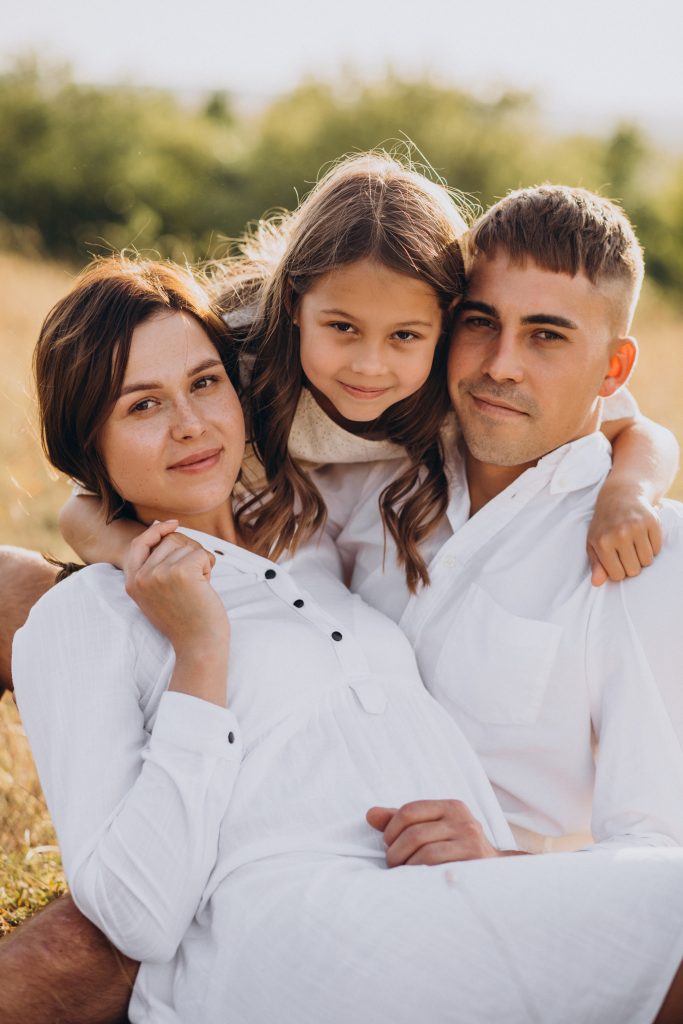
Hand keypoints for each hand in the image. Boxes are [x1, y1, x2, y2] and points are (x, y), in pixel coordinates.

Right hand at [124, 521, 229, 694]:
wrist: (198, 646)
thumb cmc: (185, 621)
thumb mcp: (158, 595)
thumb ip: (154, 569)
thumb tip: (168, 531)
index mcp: (132, 582)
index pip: (138, 543)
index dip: (156, 531)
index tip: (173, 524)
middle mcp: (142, 576)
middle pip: (169, 540)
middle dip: (189, 552)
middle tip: (196, 577)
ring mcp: (159, 574)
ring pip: (186, 545)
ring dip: (200, 560)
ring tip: (199, 585)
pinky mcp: (181, 572)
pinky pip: (201, 553)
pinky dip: (209, 566)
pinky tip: (206, 586)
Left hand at [366, 800, 512, 866]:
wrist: (497, 878)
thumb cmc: (457, 852)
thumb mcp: (433, 830)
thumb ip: (402, 821)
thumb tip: (370, 814)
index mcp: (451, 807)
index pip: (409, 810)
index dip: (391, 829)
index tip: (388, 845)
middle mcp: (462, 819)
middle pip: (413, 833)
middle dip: (395, 852)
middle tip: (393, 864)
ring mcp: (470, 840)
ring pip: (423, 851)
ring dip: (406, 866)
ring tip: (403, 875)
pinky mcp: (474, 861)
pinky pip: (436, 866)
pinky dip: (419, 874)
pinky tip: (416, 880)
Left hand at [587, 487, 661, 586]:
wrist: (620, 496)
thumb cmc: (604, 524)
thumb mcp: (593, 542)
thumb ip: (596, 564)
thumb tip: (597, 583)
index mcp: (603, 542)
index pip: (617, 575)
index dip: (618, 571)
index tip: (615, 561)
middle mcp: (620, 534)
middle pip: (634, 570)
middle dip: (631, 565)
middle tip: (625, 552)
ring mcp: (637, 527)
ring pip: (647, 561)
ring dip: (642, 557)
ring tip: (634, 544)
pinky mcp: (652, 522)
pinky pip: (657, 549)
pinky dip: (652, 547)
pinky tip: (643, 536)